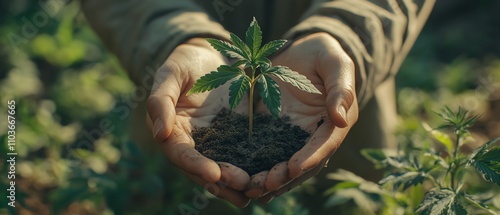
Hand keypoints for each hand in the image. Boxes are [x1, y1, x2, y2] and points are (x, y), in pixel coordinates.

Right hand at [146, 38, 250, 206]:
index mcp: (171, 131)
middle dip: (221, 181)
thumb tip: (160, 134)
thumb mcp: (170, 74)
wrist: (207, 56)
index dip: (195, 165)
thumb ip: (161, 101)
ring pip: (221, 169)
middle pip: (201, 169)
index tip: (214, 174)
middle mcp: (192, 142)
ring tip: (252, 194)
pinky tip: (264, 180)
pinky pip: (239, 155)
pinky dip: (249, 168)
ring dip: (235, 184)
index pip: (180, 153)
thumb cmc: (184, 63)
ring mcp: (213, 141)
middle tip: (242, 186)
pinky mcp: (232, 136)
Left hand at [245, 33, 358, 201]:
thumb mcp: (335, 63)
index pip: (324, 144)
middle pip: (303, 164)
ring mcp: (294, 137)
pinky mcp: (274, 133)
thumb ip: (341, 89)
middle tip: (266, 185)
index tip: (294, 168)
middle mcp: (315, 136)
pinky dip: (257, 167)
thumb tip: (341, 120)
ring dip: (270, 180)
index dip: (310, 158)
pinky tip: (242, 178)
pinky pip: (266, 154)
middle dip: (286, 177)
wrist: (300, 52)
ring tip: (252, 188)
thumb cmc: (323, 54)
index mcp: (334, 122)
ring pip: (284, 165)